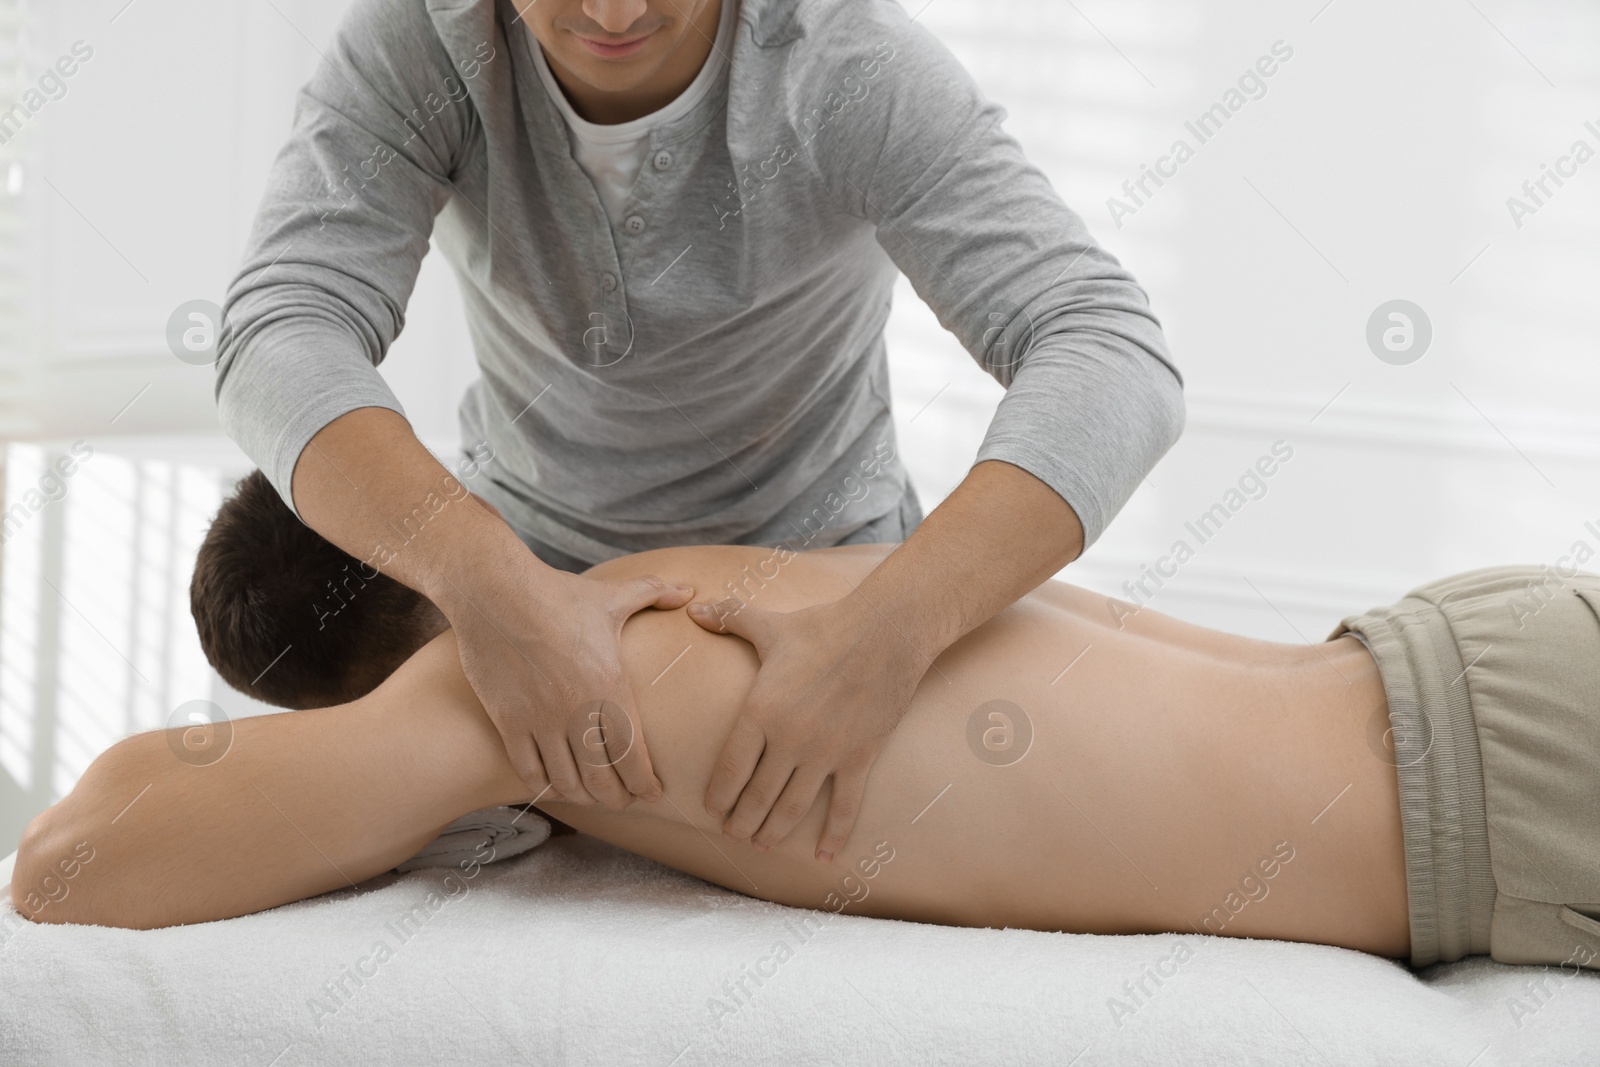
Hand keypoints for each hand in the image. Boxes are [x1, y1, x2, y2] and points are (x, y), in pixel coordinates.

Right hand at [441, 549, 693, 810]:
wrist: (494, 592)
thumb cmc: (556, 594)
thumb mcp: (611, 595)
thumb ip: (654, 594)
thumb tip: (690, 589)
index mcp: (609, 685)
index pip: (632, 753)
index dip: (644, 782)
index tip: (652, 793)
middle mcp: (576, 709)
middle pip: (602, 776)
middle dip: (618, 797)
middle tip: (625, 802)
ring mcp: (539, 719)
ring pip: (567, 780)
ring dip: (584, 797)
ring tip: (594, 799)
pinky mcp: (508, 721)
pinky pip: (529, 769)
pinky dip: (546, 786)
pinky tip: (556, 787)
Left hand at [686, 595, 926, 860]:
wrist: (886, 632)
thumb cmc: (824, 625)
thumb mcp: (770, 623)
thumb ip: (729, 619)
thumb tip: (694, 607)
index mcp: (761, 710)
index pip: (729, 769)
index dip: (718, 796)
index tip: (712, 809)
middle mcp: (789, 739)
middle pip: (756, 796)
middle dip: (741, 822)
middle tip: (734, 834)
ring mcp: (825, 753)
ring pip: (792, 807)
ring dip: (774, 832)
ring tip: (762, 844)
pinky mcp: (859, 758)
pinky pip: (844, 807)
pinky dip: (834, 835)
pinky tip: (824, 857)